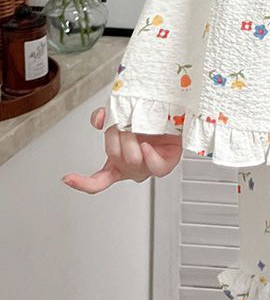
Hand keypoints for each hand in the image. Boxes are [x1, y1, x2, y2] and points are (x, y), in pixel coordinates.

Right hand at [62, 106, 182, 193]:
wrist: (173, 119)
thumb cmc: (147, 122)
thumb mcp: (122, 117)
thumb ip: (107, 117)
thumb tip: (98, 118)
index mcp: (117, 163)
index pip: (97, 181)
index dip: (81, 182)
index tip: (67, 178)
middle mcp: (130, 168)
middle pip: (114, 156)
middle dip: (116, 135)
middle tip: (124, 122)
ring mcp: (146, 168)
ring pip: (131, 159)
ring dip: (132, 140)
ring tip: (138, 127)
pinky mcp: (165, 166)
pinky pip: (154, 166)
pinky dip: (149, 156)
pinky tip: (146, 146)